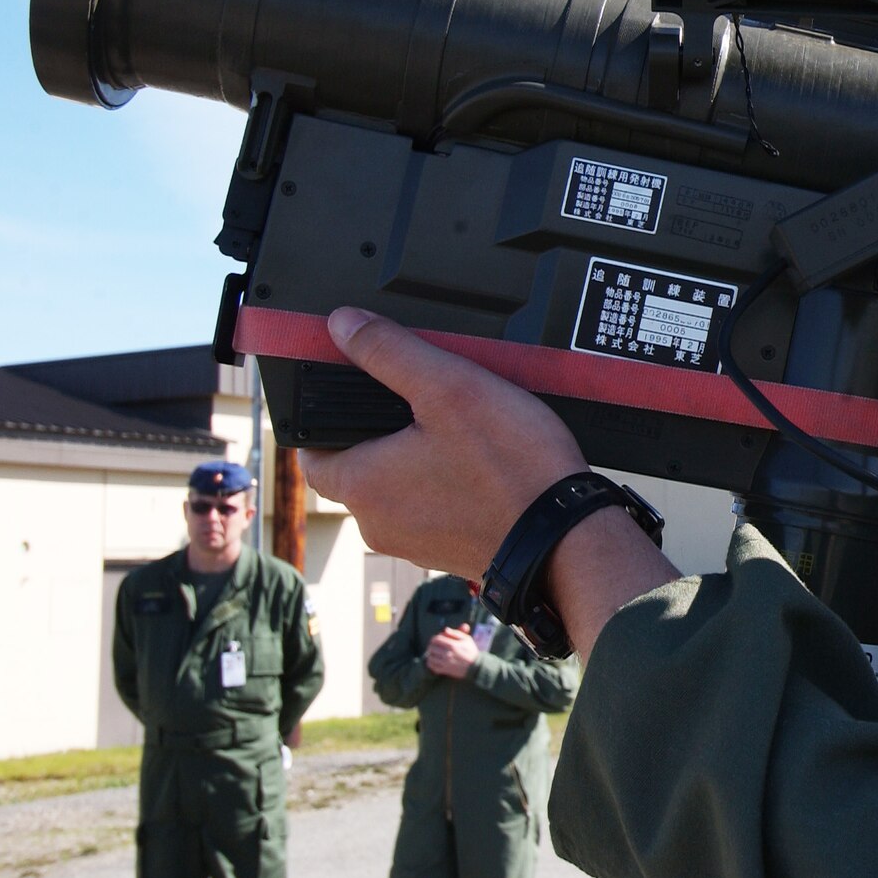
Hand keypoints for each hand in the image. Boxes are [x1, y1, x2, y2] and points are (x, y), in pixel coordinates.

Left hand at [299, 308, 590, 579]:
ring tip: (463, 431)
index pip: (311, 452)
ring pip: (398, 490)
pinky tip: (486, 465)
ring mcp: (414, 543)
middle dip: (383, 435)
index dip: (324, 420)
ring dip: (418, 462)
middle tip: (422, 403)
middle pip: (358, 469)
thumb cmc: (510, 468)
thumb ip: (389, 351)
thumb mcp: (448, 387)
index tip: (351, 397)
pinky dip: (448, 486)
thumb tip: (342, 325)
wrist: (567, 538)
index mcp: (361, 485)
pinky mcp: (448, 552)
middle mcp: (378, 523)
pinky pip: (433, 510)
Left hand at [425, 624, 480, 677]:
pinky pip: (431, 665)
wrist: (474, 666)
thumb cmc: (470, 651)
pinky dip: (430, 662)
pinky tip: (435, 659)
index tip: (438, 638)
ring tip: (435, 652)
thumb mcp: (466, 639)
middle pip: (431, 647)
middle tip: (435, 645)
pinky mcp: (444, 670)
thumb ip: (455, 633)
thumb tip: (445, 629)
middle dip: (432, 645)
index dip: (435, 637)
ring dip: (431, 653)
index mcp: (452, 645)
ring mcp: (445, 663)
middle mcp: (447, 654)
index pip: (436, 639)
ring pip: (430, 656)